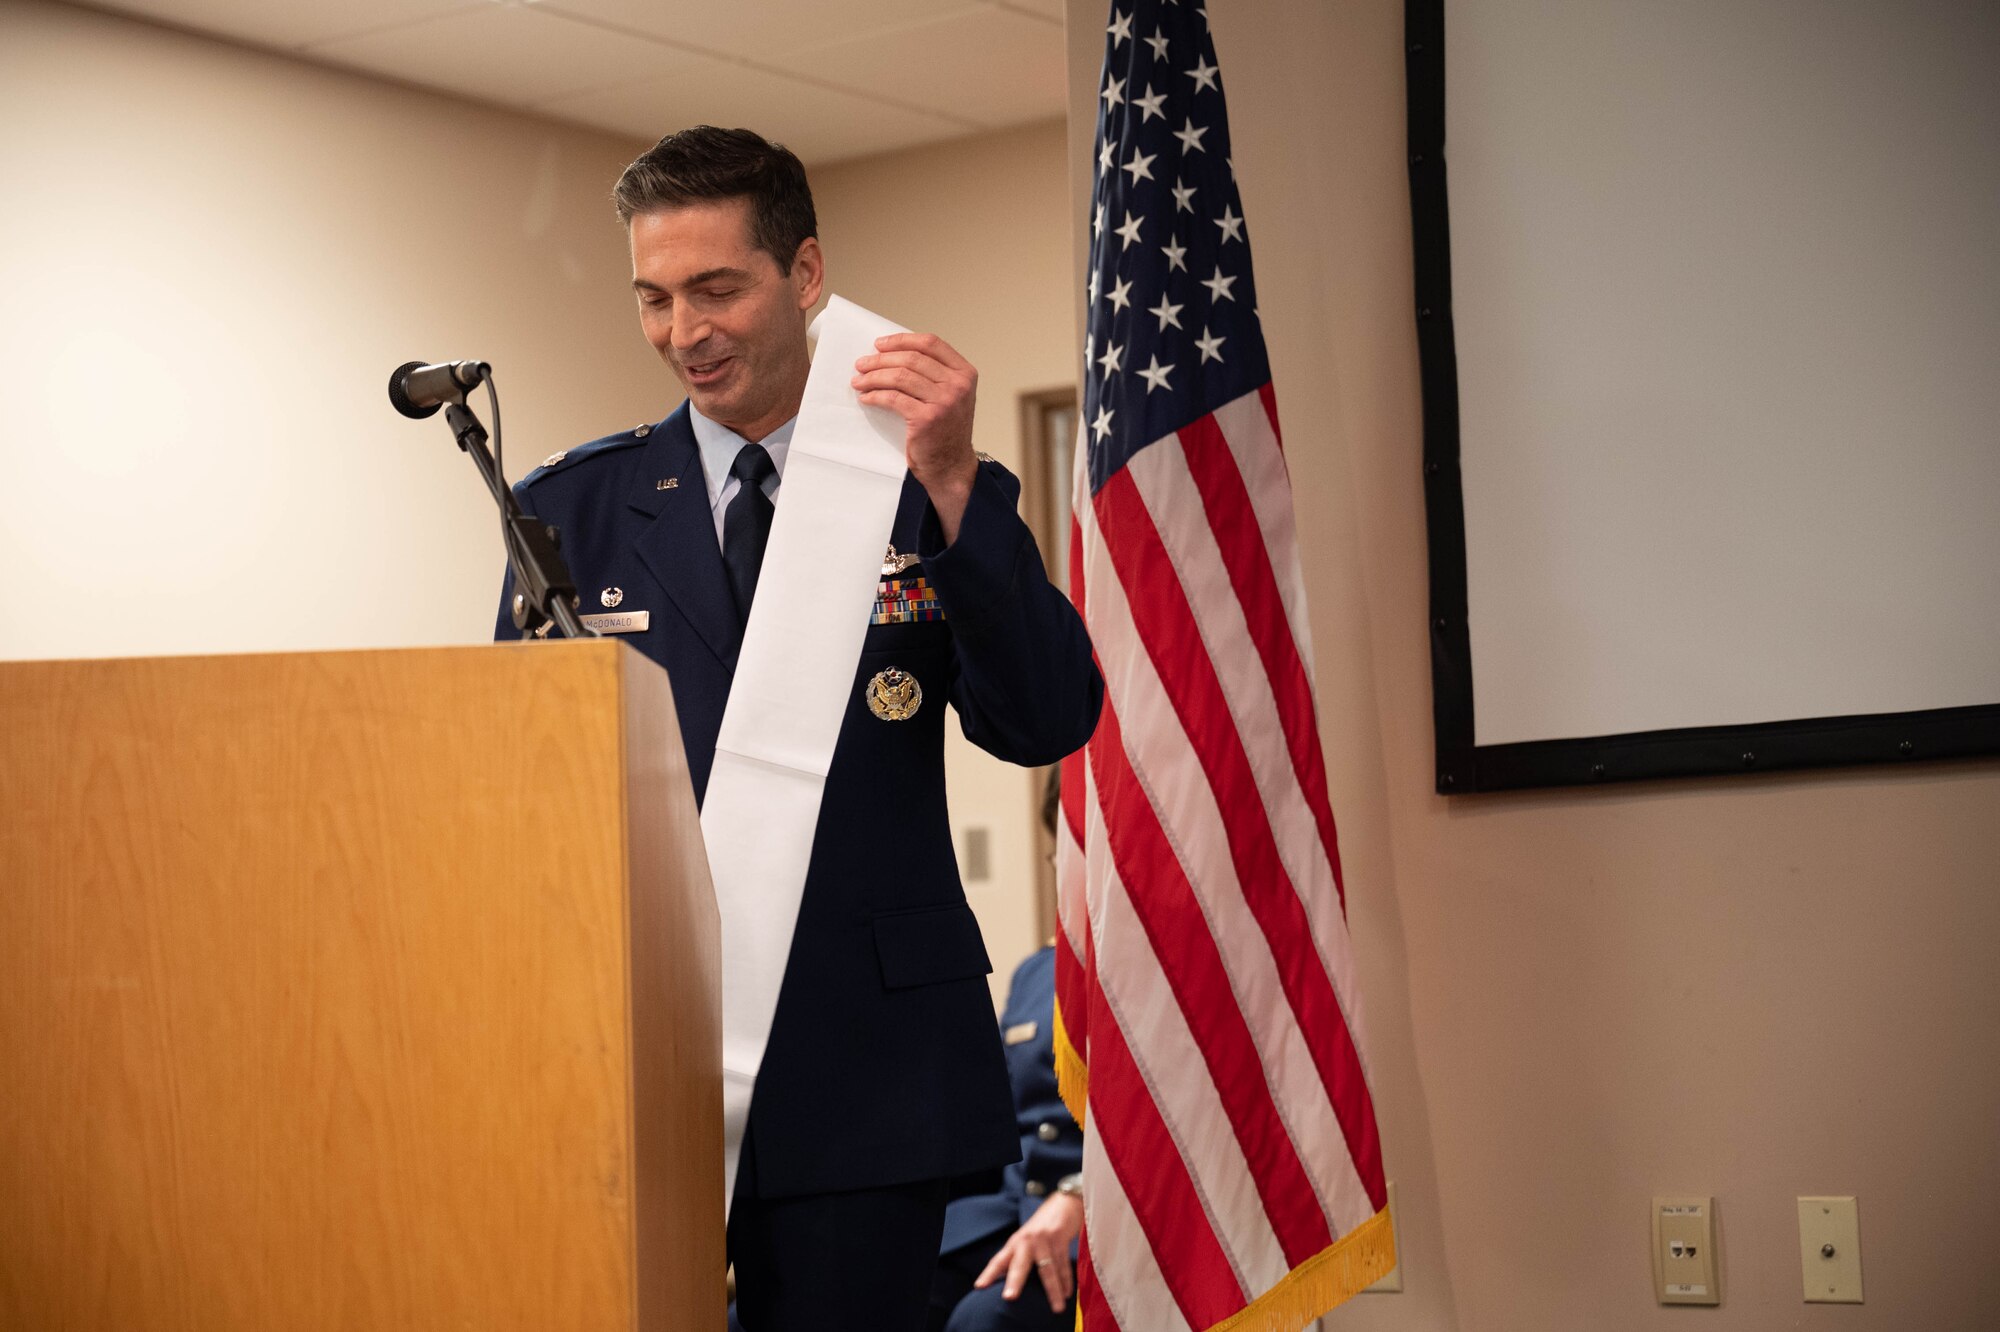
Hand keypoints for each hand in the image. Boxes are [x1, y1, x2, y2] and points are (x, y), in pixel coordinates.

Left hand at [852, 332, 979, 542]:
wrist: (951, 466)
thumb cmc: (946, 431)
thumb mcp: (950, 396)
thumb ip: (934, 374)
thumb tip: (894, 355)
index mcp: (965, 373)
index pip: (931, 343)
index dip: (902, 340)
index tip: (880, 344)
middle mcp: (957, 384)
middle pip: (911, 358)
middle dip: (881, 359)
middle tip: (861, 364)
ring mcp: (944, 401)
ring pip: (900, 377)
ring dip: (874, 376)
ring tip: (859, 381)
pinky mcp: (926, 418)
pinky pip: (893, 398)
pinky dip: (875, 396)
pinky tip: (866, 398)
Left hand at [972, 1193, 1082, 1312]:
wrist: (1062, 1204)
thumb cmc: (1040, 1228)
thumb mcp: (1024, 1240)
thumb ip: (1015, 1258)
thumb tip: (1004, 1281)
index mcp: (1015, 1243)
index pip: (999, 1260)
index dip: (989, 1273)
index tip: (979, 1286)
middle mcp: (1027, 1241)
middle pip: (1019, 1264)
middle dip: (1014, 1281)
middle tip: (1009, 1298)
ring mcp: (1043, 1240)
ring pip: (1047, 1269)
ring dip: (1053, 1290)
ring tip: (1056, 1309)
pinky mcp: (1060, 1239)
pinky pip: (1062, 1264)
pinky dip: (1066, 1281)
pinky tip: (1067, 1294)